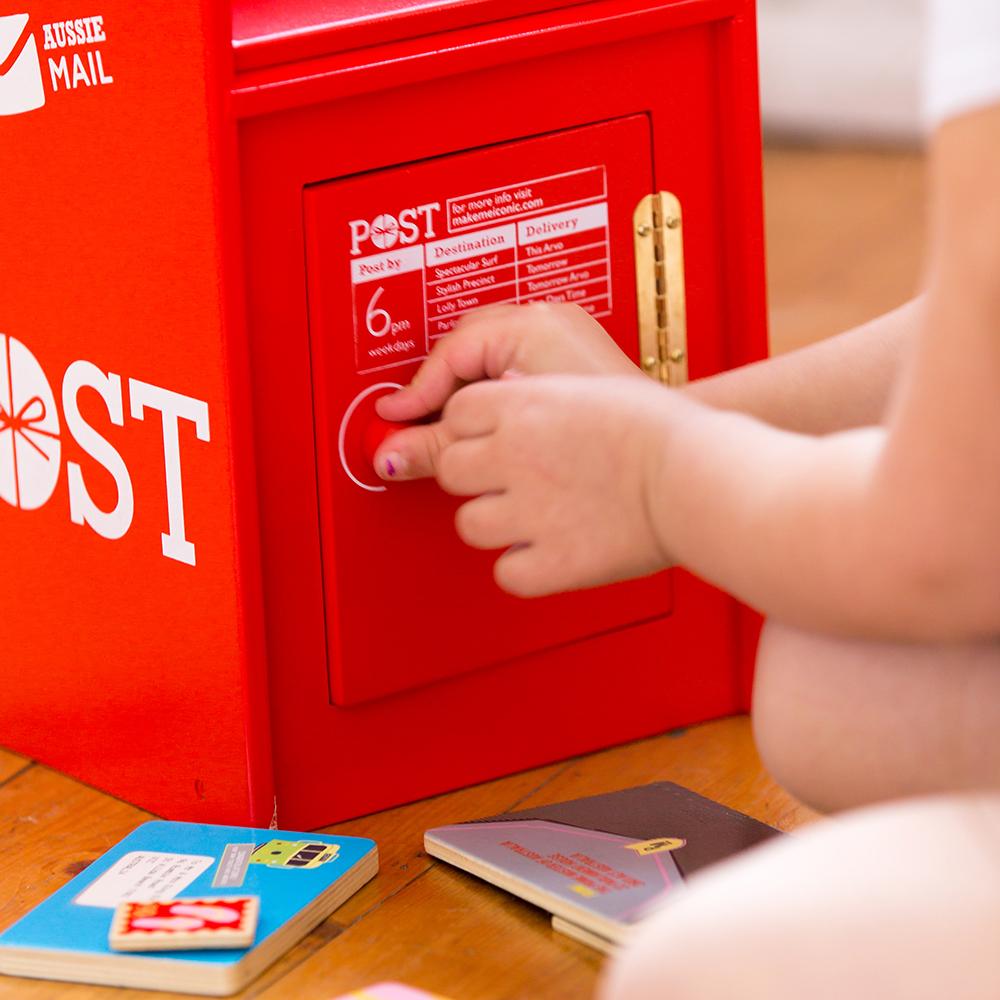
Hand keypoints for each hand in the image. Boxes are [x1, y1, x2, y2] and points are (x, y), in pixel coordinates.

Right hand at [374, 303, 639, 479]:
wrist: (664, 454)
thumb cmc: (605, 439)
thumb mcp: (509, 436)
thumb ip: (446, 442)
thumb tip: (394, 455)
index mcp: (530, 326)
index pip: (450, 352)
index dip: (418, 390)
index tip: (396, 417)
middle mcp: (546, 320)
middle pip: (465, 348)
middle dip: (441, 388)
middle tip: (421, 426)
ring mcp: (561, 333)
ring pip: (487, 356)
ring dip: (467, 390)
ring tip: (458, 429)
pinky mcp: (570, 353)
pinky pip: (513, 362)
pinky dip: (495, 390)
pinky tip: (493, 423)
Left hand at [433, 374, 674, 596]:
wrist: (699, 474)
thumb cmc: (662, 428)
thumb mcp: (588, 388)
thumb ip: (537, 396)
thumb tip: (508, 393)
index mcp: (523, 405)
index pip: (457, 411)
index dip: (472, 428)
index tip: (489, 438)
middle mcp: (515, 455)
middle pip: (451, 467)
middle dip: (473, 475)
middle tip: (507, 480)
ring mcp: (529, 511)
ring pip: (468, 523)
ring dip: (494, 523)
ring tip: (530, 518)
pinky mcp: (552, 561)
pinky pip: (507, 573)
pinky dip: (523, 568)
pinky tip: (546, 553)